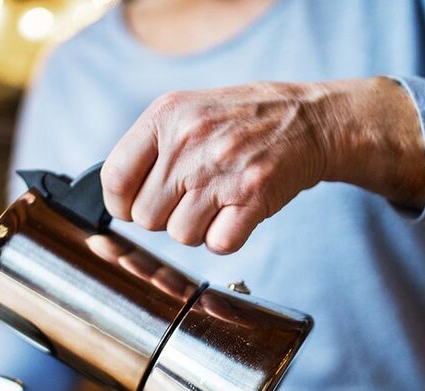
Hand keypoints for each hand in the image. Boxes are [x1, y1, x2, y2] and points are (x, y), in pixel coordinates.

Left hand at [100, 77, 424, 253]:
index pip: (115, 178)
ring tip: (217, 202)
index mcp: (166, 116)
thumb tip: (116, 198)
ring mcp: (222, 171)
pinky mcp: (252, 197)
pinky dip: (226, 238)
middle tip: (190, 199)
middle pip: (146, 217)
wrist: (309, 119)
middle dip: (165, 217)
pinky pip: (218, 244)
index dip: (120, 204)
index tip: (132, 207)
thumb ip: (150, 148)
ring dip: (197, 229)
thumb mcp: (188, 111)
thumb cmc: (242, 120)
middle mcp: (190, 142)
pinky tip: (236, 213)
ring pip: (180, 236)